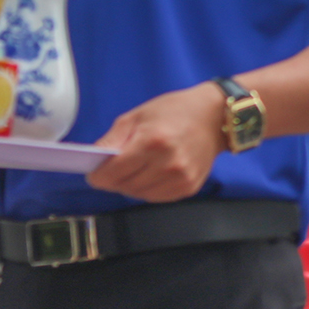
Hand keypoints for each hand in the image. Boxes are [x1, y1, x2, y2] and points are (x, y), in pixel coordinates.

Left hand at [86, 82, 227, 202]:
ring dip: (131, 185)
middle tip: (119, 165)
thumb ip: (112, 139)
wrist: (215, 117)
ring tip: (138, 168)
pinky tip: (153, 173)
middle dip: (114, 179)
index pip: (111, 173)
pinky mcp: (189, 188)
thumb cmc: (174, 111)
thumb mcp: (137, 116)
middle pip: (123, 186)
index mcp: (152, 142)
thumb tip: (93, 161)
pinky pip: (156, 197)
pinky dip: (148, 189)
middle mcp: (168, 164)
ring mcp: (181, 178)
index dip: (97, 174)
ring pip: (138, 195)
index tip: (95, 171)